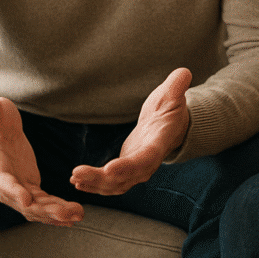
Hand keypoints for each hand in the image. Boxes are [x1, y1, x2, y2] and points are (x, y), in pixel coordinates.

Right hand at [0, 93, 83, 225]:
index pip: (3, 182)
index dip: (14, 191)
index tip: (27, 199)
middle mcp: (4, 185)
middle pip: (24, 203)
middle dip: (45, 210)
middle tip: (66, 213)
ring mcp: (18, 189)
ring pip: (37, 208)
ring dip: (56, 214)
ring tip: (77, 216)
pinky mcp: (30, 187)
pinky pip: (44, 203)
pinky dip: (58, 211)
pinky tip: (74, 216)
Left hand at [71, 67, 191, 195]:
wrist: (168, 126)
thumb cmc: (169, 109)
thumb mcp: (173, 96)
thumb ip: (177, 86)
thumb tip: (184, 72)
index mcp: (158, 144)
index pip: (145, 159)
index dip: (128, 167)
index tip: (109, 170)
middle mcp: (148, 163)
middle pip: (126, 177)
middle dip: (101, 179)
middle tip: (78, 174)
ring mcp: (136, 170)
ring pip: (115, 185)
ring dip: (94, 184)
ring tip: (74, 178)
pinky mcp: (126, 171)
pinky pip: (110, 184)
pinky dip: (94, 185)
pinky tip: (76, 181)